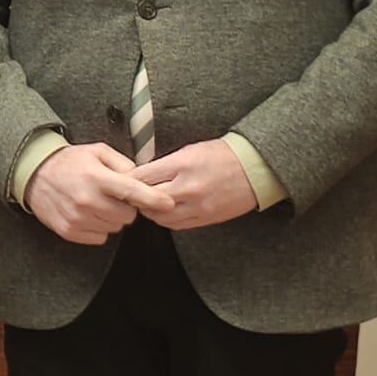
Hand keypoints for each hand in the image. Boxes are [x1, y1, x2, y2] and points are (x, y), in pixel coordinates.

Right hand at [25, 142, 174, 245]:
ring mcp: (77, 217)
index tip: (168, 203)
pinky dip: (98, 228)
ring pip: (114, 228)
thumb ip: (123, 163)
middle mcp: (87, 199)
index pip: (133, 192)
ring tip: (97, 203)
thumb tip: (142, 178)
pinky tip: (88, 213)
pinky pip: (99, 238)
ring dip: (111, 218)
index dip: (154, 199)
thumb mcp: (97, 151)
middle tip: (114, 197)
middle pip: (127, 216)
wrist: (34, 173)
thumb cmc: (69, 162)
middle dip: (126, 207)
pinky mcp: (69, 231)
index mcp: (97, 178)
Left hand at [131, 139, 256, 228]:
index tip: (122, 180)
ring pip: (160, 217)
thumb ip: (165, 164)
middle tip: (128, 194)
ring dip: (149, 211)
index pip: (143, 177)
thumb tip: (141, 174)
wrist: (254, 168)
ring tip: (145, 204)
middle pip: (147, 199)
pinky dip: (165, 220)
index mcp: (182, 165)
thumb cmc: (222, 155)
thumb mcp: (190, 150)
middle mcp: (189, 187)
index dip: (128, 180)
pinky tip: (162, 212)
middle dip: (134, 197)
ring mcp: (198, 206)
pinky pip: (177, 225)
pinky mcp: (206, 218)